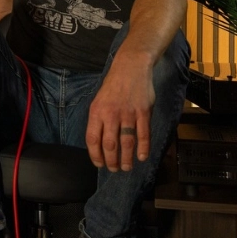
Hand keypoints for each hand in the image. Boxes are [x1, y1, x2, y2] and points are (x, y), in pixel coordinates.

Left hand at [85, 56, 154, 171]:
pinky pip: (143, 134)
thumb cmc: (113, 86)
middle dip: (111, 161)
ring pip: (126, 143)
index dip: (95, 155)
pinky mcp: (143, 113)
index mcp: (97, 112)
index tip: (99, 164)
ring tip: (126, 167)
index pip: (93, 139)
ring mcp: (128, 114)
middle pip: (110, 144)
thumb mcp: (98, 100)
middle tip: (114, 169)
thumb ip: (99, 119)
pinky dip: (143, 148)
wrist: (130, 68)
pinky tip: (142, 157)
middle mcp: (111, 114)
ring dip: (126, 159)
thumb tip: (99, 142)